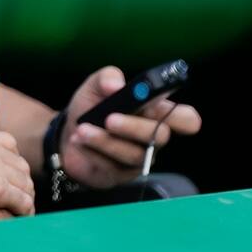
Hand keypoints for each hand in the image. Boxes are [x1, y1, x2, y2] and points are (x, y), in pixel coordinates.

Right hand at [0, 125, 34, 225]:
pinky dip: (25, 211)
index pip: (7, 143)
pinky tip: (21, 218)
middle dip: (20, 181)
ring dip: (24, 197)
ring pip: (24, 183)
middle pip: (19, 163)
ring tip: (21, 211)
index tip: (8, 176)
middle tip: (18, 197)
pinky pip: (22, 201)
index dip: (10, 162)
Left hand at [59, 66, 201, 188]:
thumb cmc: (91, 108)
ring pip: (134, 154)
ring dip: (105, 141)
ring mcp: (139, 158)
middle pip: (161, 136)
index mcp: (155, 112)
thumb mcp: (95, 86)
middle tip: (109, 119)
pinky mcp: (121, 174)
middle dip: (134, 127)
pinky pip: (113, 167)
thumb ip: (107, 77)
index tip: (161, 107)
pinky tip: (78, 141)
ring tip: (82, 130)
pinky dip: (93, 152)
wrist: (66, 134)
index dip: (184, 117)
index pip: (186, 119)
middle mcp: (152, 137)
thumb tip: (115, 85)